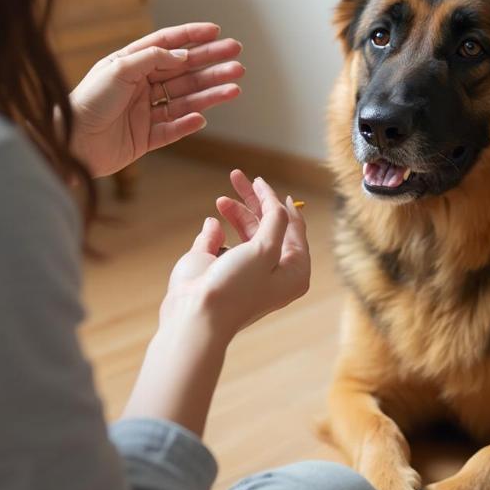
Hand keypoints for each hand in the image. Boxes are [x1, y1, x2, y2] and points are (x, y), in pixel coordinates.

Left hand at [69, 23, 243, 176]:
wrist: (70, 142)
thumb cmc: (86, 101)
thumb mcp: (118, 70)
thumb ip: (152, 59)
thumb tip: (183, 56)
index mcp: (131, 63)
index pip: (168, 45)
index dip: (193, 37)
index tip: (218, 32)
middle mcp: (140, 85)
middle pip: (184, 72)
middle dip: (212, 65)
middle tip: (238, 60)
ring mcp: (145, 112)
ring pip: (185, 99)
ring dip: (210, 93)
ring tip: (234, 88)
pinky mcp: (146, 138)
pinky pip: (173, 128)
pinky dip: (189, 123)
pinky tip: (203, 117)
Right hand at [160, 172, 310, 343]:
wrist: (196, 313)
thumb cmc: (236, 287)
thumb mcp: (266, 248)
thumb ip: (275, 220)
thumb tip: (276, 202)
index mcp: (293, 272)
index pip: (294, 229)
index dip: (282, 204)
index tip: (266, 183)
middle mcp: (272, 270)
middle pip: (269, 225)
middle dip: (255, 200)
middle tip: (238, 177)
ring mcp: (245, 268)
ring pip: (246, 228)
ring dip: (236, 210)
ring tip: (222, 199)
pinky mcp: (220, 266)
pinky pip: (222, 238)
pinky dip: (218, 228)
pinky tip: (212, 225)